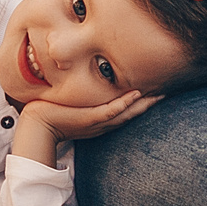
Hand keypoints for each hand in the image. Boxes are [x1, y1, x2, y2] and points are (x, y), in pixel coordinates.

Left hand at [20, 91, 161, 144]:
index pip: (127, 109)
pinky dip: (124, 104)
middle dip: (151, 102)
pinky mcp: (90, 118)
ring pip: (127, 112)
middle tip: (169, 90)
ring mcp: (98, 121)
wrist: (37, 126)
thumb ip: (82, 95)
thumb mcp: (72, 101)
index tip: (157, 88)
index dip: (143, 100)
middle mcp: (104, 121)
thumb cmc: (52, 113)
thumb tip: (84, 79)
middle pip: (134, 112)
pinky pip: (111, 110)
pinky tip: (135, 95)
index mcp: (102, 118)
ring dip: (144, 103)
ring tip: (160, 93)